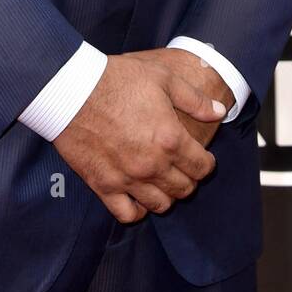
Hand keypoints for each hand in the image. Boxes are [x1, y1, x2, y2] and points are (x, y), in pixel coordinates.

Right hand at [52, 53, 223, 223]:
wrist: (72, 89)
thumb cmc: (116, 79)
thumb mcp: (162, 78)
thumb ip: (194, 99)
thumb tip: (219, 112)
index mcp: (170, 138)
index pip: (202, 167)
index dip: (206, 163)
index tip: (202, 157)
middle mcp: (152, 164)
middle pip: (184, 188)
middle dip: (189, 179)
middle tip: (182, 168)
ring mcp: (128, 179)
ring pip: (160, 205)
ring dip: (166, 195)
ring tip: (162, 181)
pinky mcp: (104, 185)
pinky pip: (127, 213)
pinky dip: (137, 209)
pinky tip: (138, 196)